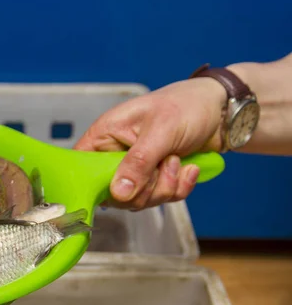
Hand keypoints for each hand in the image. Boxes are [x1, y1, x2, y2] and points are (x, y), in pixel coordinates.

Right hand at [74, 77, 226, 210]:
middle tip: (164, 164)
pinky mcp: (155, 179)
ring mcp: (136, 168)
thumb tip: (118, 193)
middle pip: (113, 192)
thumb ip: (138, 162)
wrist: (222, 110)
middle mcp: (116, 154)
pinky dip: (178, 188)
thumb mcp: (161, 131)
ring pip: (138, 199)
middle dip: (145, 187)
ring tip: (178, 161)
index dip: (93, 183)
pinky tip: (189, 168)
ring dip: (165, 186)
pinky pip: (159, 198)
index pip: (81, 166)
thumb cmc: (187, 105)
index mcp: (105, 135)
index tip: (117, 189)